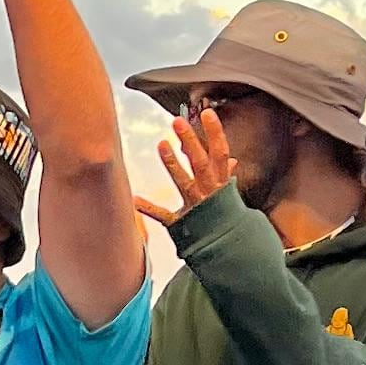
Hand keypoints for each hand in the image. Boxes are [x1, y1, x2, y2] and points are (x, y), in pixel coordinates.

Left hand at [136, 107, 236, 227]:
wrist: (227, 250)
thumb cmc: (224, 220)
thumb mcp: (226, 195)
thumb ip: (225, 176)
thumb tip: (231, 160)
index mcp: (221, 184)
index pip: (220, 154)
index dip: (215, 134)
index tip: (207, 114)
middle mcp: (210, 193)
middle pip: (201, 163)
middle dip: (191, 142)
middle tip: (177, 122)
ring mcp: (196, 208)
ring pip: (185, 183)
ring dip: (173, 164)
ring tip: (161, 144)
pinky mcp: (183, 224)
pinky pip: (164, 216)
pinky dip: (149, 208)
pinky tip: (134, 199)